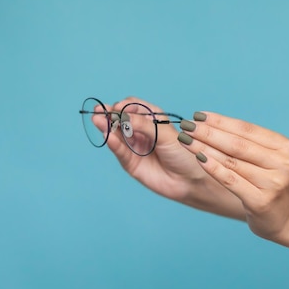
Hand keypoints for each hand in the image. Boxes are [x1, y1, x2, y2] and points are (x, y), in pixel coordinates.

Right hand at [95, 98, 239, 215]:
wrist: (190, 181)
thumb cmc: (184, 154)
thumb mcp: (165, 135)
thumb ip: (144, 125)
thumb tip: (123, 116)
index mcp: (153, 120)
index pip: (133, 107)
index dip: (125, 106)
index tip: (120, 108)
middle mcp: (141, 132)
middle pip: (121, 120)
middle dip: (110, 115)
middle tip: (99, 111)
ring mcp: (135, 147)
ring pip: (116, 135)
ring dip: (106, 127)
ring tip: (98, 120)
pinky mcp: (131, 163)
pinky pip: (120, 151)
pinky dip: (113, 143)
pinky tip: (108, 136)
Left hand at [177, 111, 288, 239]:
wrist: (287, 217)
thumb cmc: (269, 184)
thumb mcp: (267, 159)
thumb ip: (247, 143)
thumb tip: (209, 123)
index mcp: (284, 147)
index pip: (246, 129)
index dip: (220, 121)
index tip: (198, 115)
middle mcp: (283, 164)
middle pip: (237, 144)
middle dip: (209, 133)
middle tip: (187, 125)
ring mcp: (273, 184)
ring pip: (231, 161)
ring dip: (205, 148)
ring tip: (186, 140)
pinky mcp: (261, 201)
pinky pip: (231, 180)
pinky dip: (213, 168)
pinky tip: (199, 158)